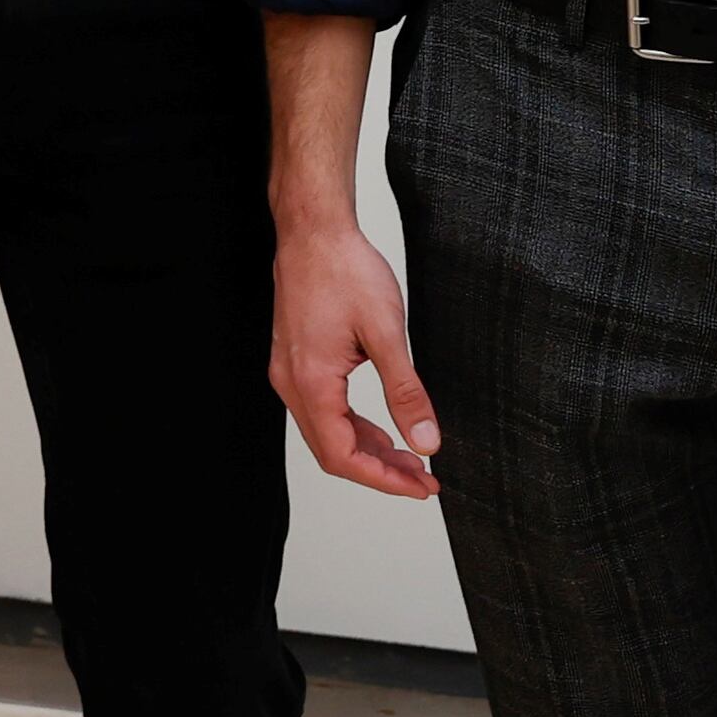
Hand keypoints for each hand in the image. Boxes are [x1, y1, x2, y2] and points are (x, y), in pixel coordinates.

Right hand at [272, 216, 440, 496]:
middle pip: (332, 451)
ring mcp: (289, 371)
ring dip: (367, 450)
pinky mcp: (295, 360)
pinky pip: (321, 410)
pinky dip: (353, 426)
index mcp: (311, 380)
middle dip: (379, 471)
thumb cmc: (344, 269)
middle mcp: (291, 382)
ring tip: (410, 457)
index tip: (422, 487)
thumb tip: (427, 442)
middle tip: (423, 478)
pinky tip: (381, 426)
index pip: (343, 455)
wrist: (313, 230)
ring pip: (326, 432)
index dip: (385, 480)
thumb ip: (406, 392)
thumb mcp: (387, 332)